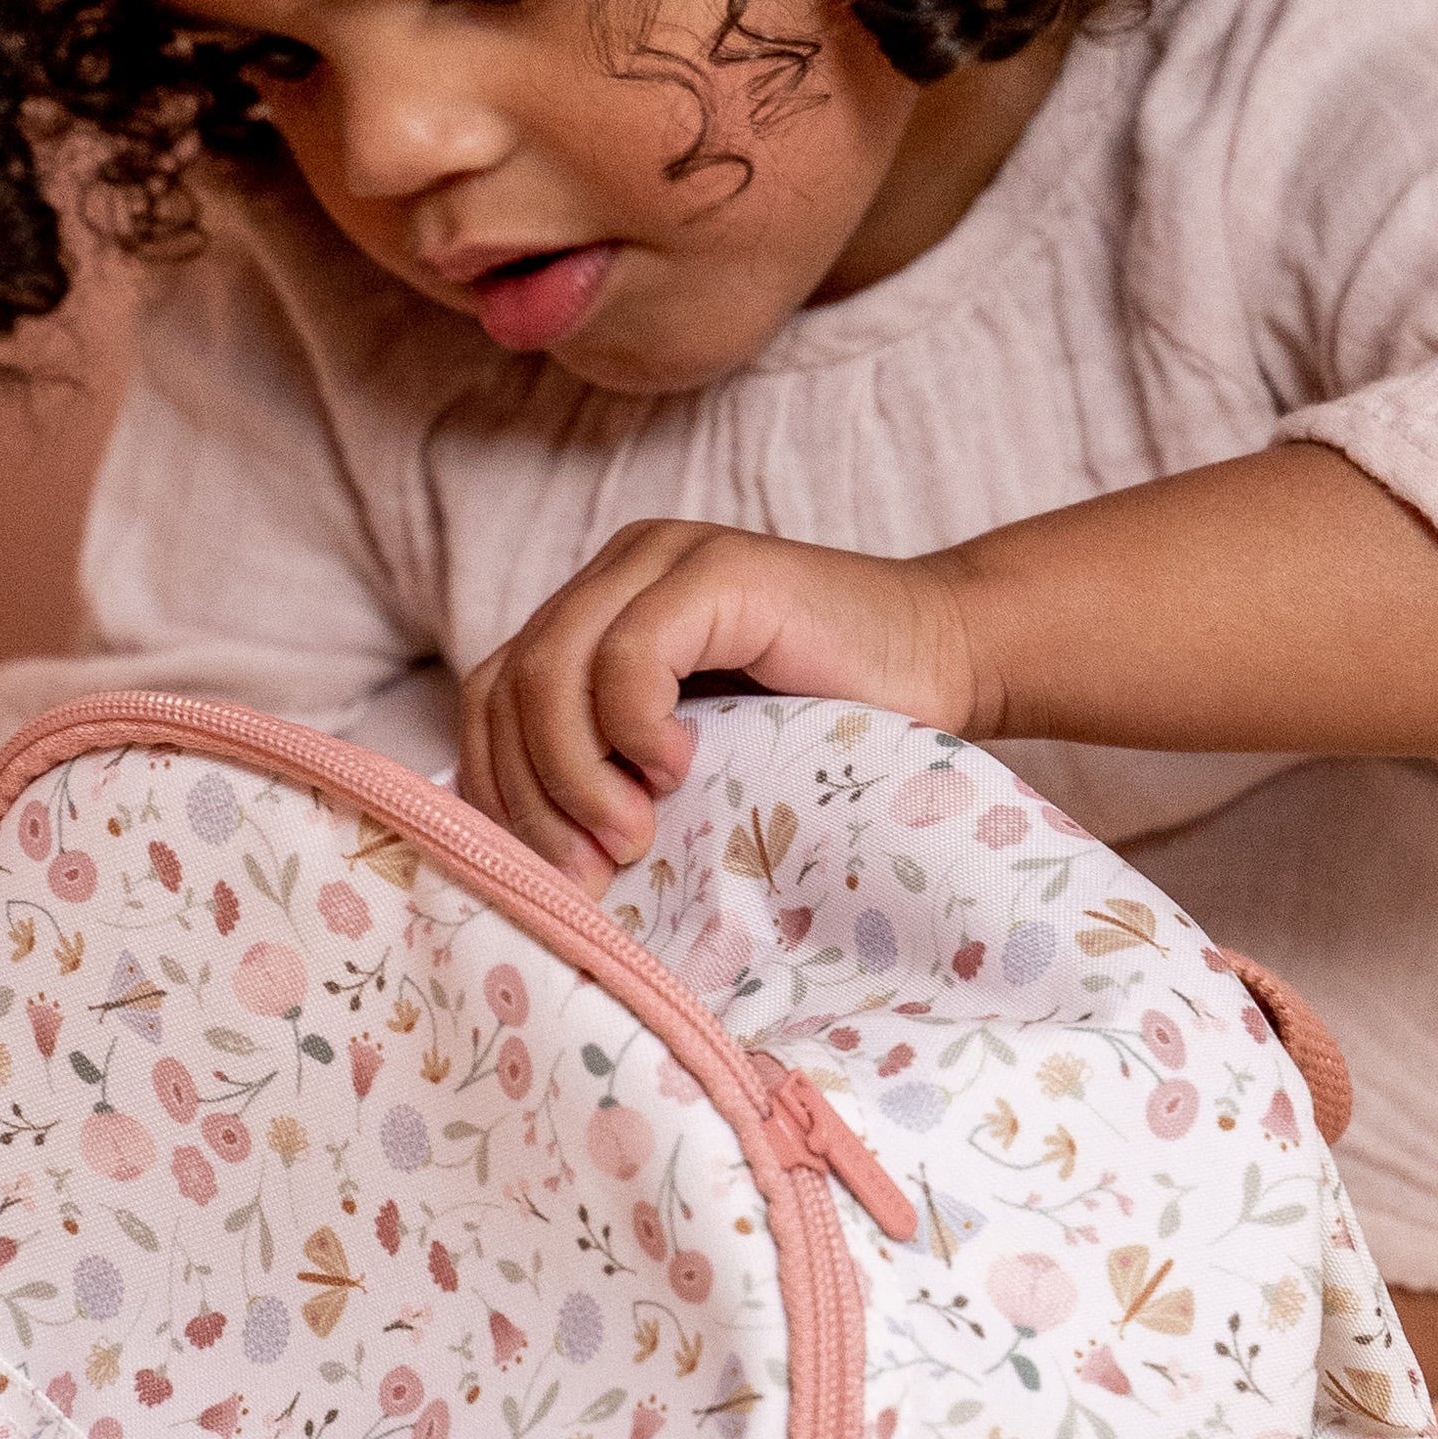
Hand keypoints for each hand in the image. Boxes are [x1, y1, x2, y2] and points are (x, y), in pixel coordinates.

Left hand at [460, 520, 980, 886]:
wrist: (949, 665)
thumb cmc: (832, 734)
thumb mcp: (695, 765)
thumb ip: (612, 777)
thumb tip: (521, 869)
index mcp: (595, 615)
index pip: (489, 700)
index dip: (497, 793)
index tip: (551, 877)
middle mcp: (615, 573)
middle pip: (506, 688)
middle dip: (532, 799)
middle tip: (593, 872)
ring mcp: (662, 561)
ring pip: (548, 671)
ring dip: (575, 774)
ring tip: (633, 834)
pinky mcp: (718, 570)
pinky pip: (627, 654)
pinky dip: (632, 728)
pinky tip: (680, 768)